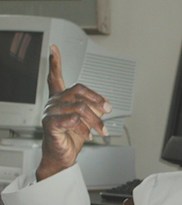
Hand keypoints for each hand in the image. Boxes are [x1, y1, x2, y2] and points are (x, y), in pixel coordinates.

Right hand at [36, 45, 112, 180]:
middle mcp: (53, 102)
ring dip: (96, 120)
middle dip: (97, 100)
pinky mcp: (50, 124)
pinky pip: (72, 119)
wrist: (64, 156)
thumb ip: (94, 108)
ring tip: (102, 131)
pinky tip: (87, 136)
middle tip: (108, 110)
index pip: (55, 77)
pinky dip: (84, 128)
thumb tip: (105, 104)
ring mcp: (50, 112)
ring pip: (80, 107)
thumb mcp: (88, 120)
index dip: (54, 62)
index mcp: (60, 98)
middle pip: (78, 91)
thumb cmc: (73, 137)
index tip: (54, 48)